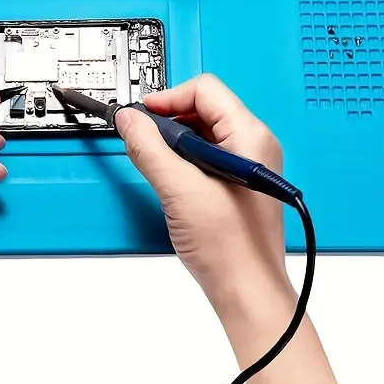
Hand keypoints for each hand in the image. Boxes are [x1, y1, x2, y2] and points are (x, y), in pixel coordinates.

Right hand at [115, 74, 290, 311]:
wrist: (247, 293)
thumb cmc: (231, 249)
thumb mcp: (179, 190)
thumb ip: (149, 148)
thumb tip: (129, 120)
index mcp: (249, 136)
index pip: (205, 90)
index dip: (169, 99)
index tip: (142, 116)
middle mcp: (254, 144)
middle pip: (204, 107)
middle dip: (169, 120)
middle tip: (144, 139)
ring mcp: (249, 163)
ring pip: (204, 131)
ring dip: (174, 140)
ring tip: (157, 162)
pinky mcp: (239, 181)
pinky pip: (207, 153)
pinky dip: (183, 158)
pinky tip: (171, 178)